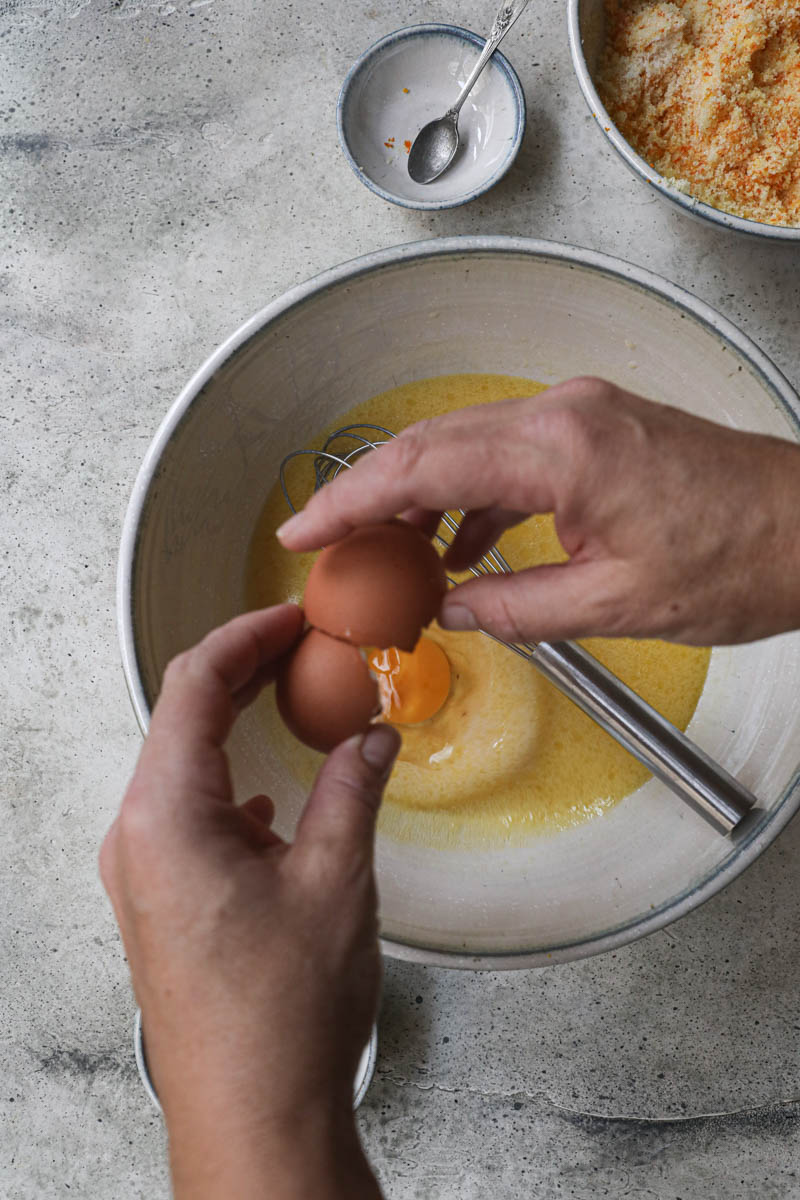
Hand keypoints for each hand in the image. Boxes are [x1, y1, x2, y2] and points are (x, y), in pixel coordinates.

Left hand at [100, 605, 395, 1199]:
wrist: (253, 1118)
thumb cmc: (279, 1019)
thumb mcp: (336, 880)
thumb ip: (352, 789)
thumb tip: (370, 737)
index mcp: (165, 819)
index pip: (192, 686)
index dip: (244, 637)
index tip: (288, 617)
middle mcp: (137, 841)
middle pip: (181, 720)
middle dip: (241, 673)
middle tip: (298, 646)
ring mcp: (142, 876)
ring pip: (182, 768)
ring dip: (234, 727)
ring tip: (289, 703)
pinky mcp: (161, 904)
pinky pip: (187, 816)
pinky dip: (229, 783)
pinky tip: (269, 796)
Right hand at [277, 378, 799, 645]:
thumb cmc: (741, 559)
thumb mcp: (615, 605)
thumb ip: (516, 608)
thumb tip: (454, 610)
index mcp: (562, 449)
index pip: (423, 464)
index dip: (352, 499)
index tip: (306, 529)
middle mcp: (564, 413)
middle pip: (433, 442)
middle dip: (369, 493)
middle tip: (326, 541)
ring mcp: (582, 414)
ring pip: (467, 443)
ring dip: (420, 495)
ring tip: (386, 554)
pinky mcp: (597, 429)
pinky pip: (510, 455)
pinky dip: (474, 497)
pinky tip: (462, 546)